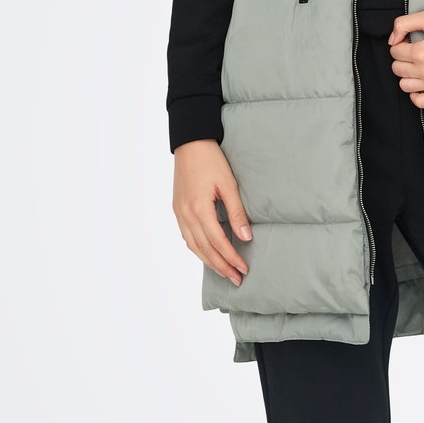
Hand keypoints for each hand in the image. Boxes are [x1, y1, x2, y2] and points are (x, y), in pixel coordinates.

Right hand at [172, 139, 251, 285]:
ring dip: (209, 261)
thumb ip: (237, 213)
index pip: (217, 242)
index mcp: (199, 209)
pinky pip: (187, 236)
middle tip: (236, 279)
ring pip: (193, 246)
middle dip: (221, 266)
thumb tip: (245, 238)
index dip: (231, 258)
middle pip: (204, 249)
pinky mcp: (177, 209)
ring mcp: (179, 213)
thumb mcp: (229, 185)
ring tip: (224, 272)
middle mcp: (185, 214)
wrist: (190, 143)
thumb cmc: (211, 160)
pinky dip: (198, 249)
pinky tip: (208, 255)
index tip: (243, 269)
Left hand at [387, 9, 423, 106]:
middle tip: (415, 53)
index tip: (411, 43)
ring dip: (408, 75)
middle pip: (397, 69)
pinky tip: (421, 83)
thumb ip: (404, 24)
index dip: (401, 45)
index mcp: (421, 52)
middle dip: (403, 59)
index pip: (395, 52)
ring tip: (419, 67)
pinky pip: (419, 102)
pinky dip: (416, 94)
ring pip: (404, 85)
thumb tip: (392, 40)